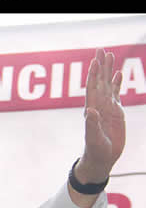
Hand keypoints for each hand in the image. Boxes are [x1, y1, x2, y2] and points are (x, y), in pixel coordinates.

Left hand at [77, 48, 124, 182]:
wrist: (101, 158)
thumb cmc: (95, 150)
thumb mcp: (93, 138)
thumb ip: (92, 125)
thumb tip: (90, 111)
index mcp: (92, 110)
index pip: (93, 88)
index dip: (93, 74)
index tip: (95, 60)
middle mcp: (99, 106)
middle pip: (100, 82)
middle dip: (101, 66)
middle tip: (102, 50)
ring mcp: (107, 108)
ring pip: (108, 85)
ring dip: (108, 71)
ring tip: (110, 56)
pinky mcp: (115, 112)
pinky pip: (116, 94)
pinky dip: (117, 83)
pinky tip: (117, 74)